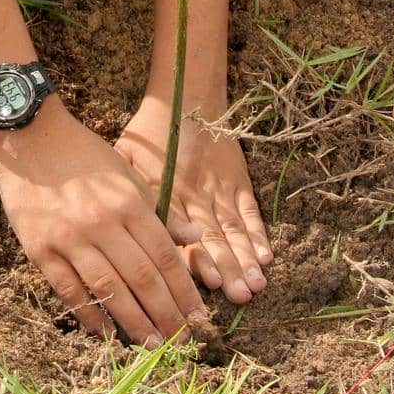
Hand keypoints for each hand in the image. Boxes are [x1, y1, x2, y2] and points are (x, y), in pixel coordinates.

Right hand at [0, 100, 209, 344]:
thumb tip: (194, 239)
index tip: (198, 316)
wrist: (28, 141)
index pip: (164, 255)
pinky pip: (70, 290)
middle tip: (181, 341)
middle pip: (141, 278)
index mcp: (128, 202)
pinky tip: (107, 334)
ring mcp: (69, 238)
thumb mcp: (127, 173)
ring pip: (109, 290)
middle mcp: (102, 223)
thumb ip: (160, 208)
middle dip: (165, 314)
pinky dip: (90, 316)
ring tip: (152, 346)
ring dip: (133, 322)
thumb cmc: (82, 156)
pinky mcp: (40, 249)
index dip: (183, 290)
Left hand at [115, 96, 273, 304]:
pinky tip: (266, 257)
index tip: (206, 285)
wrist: (186, 95)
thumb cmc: (149, 130)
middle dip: (226, 270)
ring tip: (255, 286)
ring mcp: (221, 188)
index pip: (181, 237)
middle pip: (214, 239)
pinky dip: (258, 234)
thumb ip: (133, 196)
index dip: (194, 262)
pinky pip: (250, 211)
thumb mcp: (128, 159)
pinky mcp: (238, 179)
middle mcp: (197, 196)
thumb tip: (129, 234)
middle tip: (238, 298)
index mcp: (168, 194)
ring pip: (234, 229)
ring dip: (245, 259)